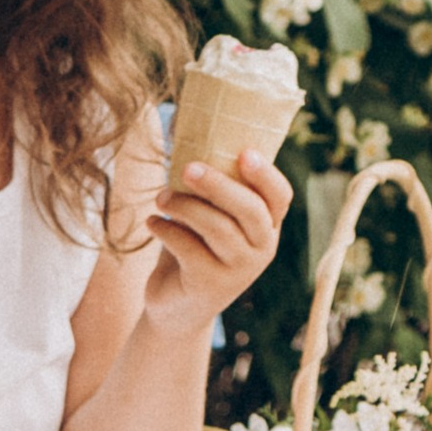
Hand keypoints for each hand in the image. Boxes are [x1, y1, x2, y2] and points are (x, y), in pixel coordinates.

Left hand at [142, 150, 292, 335]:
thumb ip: (206, 183)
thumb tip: (179, 124)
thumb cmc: (193, 246)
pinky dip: (166, 230)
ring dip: (184, 206)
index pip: (280, 197)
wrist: (176, 306)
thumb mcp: (206, 216)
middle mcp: (261, 249)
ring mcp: (239, 271)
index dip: (266, 175)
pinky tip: (152, 223)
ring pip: (217, 228)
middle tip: (188, 167)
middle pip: (250, 211)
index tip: (244, 153)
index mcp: (266, 226)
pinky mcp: (210, 286)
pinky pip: (189, 249)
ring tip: (159, 197)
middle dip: (219, 185)